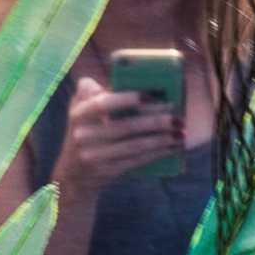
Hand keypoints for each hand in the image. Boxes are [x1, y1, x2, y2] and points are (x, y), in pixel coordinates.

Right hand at [59, 73, 180, 192]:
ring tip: (180, 132)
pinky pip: (136, 160)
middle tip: (178, 117)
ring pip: (135, 146)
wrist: (74, 173)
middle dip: (156, 121)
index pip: (103, 104)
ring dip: (161, 139)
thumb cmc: (85, 131)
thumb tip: (129, 82)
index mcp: (79, 113)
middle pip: (126, 126)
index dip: (126, 99)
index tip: (149, 95)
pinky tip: (170, 147)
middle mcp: (83, 135)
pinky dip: (156, 153)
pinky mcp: (107, 171)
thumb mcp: (79, 109)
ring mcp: (94, 155)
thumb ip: (93, 92)